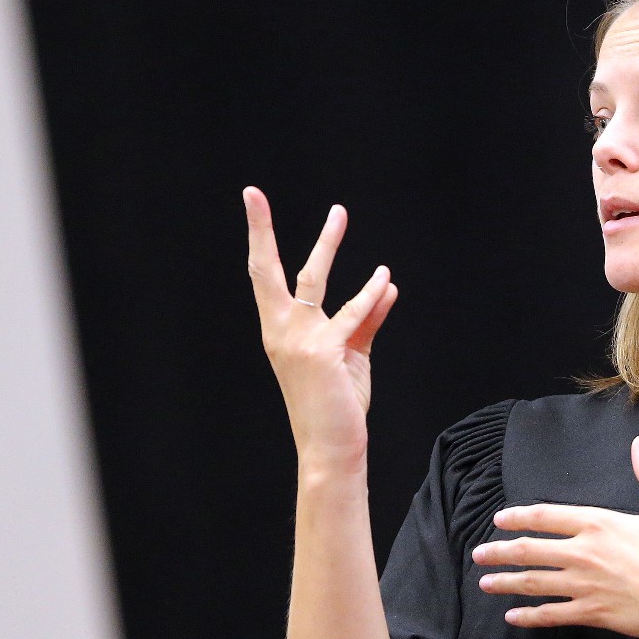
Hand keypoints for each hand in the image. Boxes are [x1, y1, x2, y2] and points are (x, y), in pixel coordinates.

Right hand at [243, 186, 398, 468]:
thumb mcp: (353, 353)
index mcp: (282, 330)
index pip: (267, 277)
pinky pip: (352, 314)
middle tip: (252, 193)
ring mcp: (300, 340)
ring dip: (326, 244)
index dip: (260, 238)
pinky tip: (385, 278)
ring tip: (337, 213)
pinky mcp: (324, 352)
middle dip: (260, 229)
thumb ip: (367, 318)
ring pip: (311, 279)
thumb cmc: (338, 402)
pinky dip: (370, 294)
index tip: (253, 201)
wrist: (332, 445)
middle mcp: (282, 331)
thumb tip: (386, 283)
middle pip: (267, 270)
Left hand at [473, 436, 638, 638]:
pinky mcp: (592, 613)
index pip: (547, 516)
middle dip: (500, 551)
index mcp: (599, 524)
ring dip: (506, 582)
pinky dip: (530, 616)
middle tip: (479, 553)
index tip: (500, 519)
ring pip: (534, 582)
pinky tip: (513, 616)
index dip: (520, 517)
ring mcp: (584, 585)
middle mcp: (584, 553)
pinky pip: (552, 615)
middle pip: (530, 550)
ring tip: (485, 582)